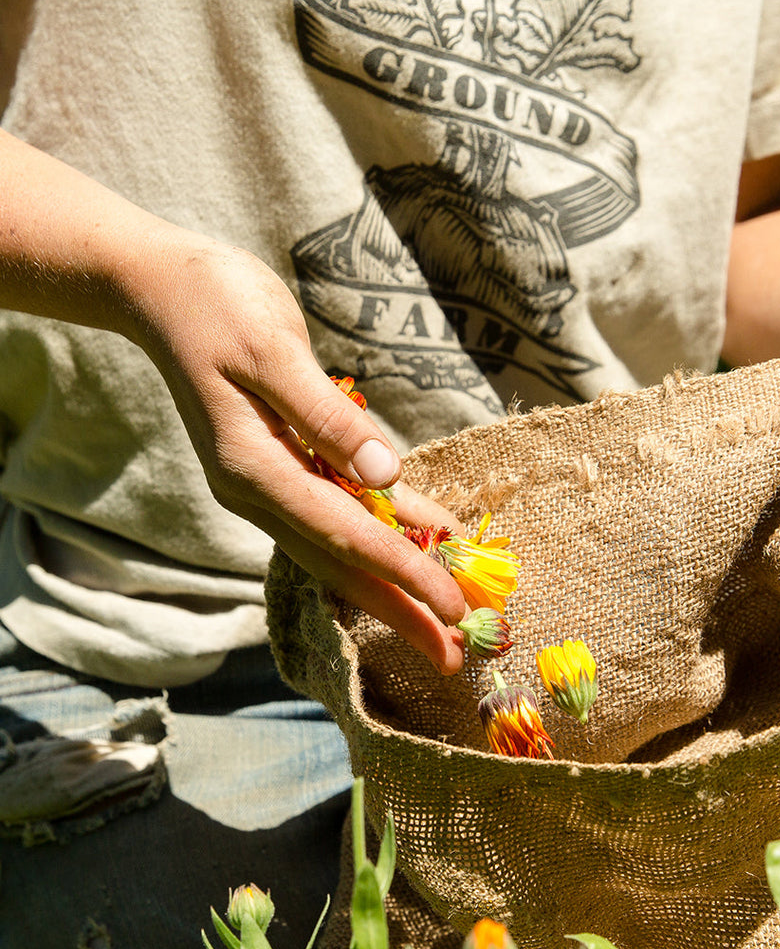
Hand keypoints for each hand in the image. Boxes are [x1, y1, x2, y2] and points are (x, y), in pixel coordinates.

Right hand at [127, 234, 467, 674]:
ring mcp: (266, 483)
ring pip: (342, 547)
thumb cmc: (212, 304)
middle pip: (342, 564)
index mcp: (253, 468)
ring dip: (394, 584)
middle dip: (400, 611)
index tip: (453, 607)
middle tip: (453, 659)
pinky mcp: (280, 465)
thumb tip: (384, 475)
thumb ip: (327, 415)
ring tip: (446, 621)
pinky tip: (427, 538)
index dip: (403, 573)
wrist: (157, 289)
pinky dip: (385, 528)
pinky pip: (340, 510)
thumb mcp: (271, 348)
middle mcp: (258, 490)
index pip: (344, 535)